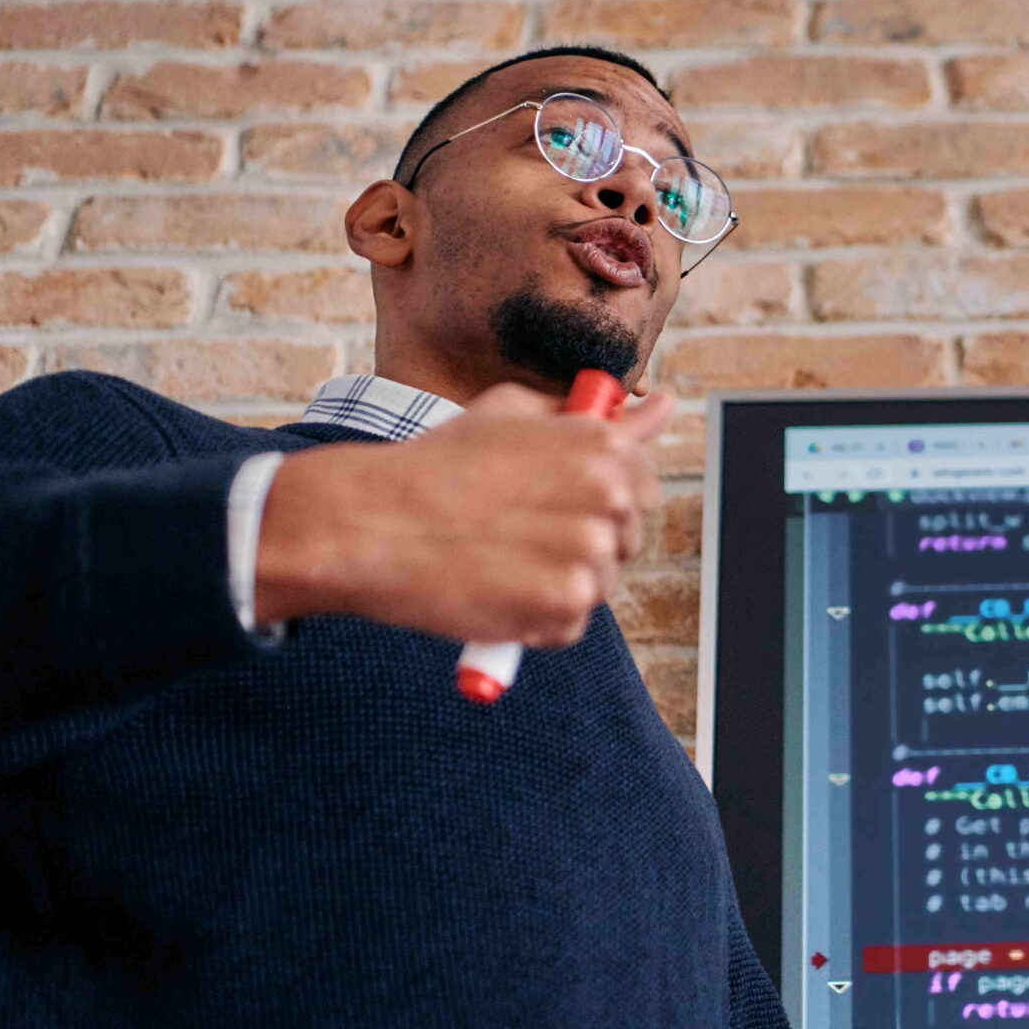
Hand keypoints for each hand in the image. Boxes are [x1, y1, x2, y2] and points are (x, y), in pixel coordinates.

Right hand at [255, 382, 675, 642]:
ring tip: (500, 561)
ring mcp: (589, 554)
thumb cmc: (435, 466)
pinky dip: (538, 620)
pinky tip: (495, 592)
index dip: (600, 500)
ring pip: (601, 582)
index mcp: (602, 445)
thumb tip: (662, 405)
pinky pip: (571, 623)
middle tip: (519, 535)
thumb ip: (591, 414)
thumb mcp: (511, 414)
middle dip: (585, 541)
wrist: (366, 522)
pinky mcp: (565, 607)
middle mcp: (608, 496)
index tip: (562, 505)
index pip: (643, 484)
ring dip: (560, 582)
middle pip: (628, 537)